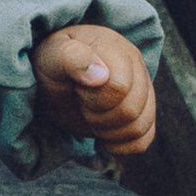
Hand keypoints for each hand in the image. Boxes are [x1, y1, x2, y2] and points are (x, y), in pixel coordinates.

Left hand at [32, 23, 156, 157]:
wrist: (54, 78)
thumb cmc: (52, 63)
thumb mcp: (52, 55)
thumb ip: (72, 59)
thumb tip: (101, 75)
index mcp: (117, 50)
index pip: (119, 88)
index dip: (95, 99)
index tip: (78, 90)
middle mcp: (137, 69)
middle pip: (131, 111)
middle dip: (100, 117)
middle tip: (82, 105)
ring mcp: (143, 92)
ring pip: (140, 127)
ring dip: (110, 132)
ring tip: (91, 117)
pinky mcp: (142, 114)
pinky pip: (143, 140)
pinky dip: (122, 145)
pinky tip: (103, 137)